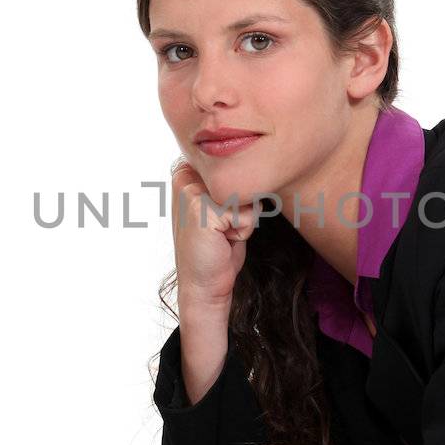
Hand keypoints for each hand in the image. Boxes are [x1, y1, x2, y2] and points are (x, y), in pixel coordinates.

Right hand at [170, 156, 258, 306]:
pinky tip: (222, 240)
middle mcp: (183, 175)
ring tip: (222, 233)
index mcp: (186, 169)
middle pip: (242, 175)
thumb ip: (230, 181)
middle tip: (223, 227)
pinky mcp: (203, 210)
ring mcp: (190, 191)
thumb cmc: (217, 246)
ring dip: (244, 218)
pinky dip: (244, 230)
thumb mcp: (222, 205)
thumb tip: (261, 160)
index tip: (222, 216)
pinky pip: (247, 213)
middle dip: (242, 205)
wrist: (204, 284)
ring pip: (246, 193)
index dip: (239, 194)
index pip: (237, 164)